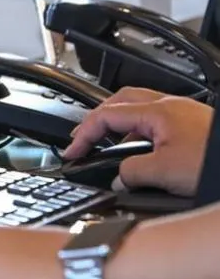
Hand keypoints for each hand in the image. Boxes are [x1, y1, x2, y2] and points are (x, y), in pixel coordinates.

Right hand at [63, 88, 212, 195]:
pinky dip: (142, 133)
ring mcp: (184, 113)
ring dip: (121, 125)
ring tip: (113, 146)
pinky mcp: (195, 126)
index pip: (105, 115)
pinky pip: (157, 122)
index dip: (83, 134)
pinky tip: (146, 152)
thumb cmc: (215, 162)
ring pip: (139, 109)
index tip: (72, 150)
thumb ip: (132, 172)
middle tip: (86, 137)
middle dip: (98, 119)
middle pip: (120, 101)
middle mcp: (169, 106)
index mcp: (156, 111)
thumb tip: (118, 177)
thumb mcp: (165, 172)